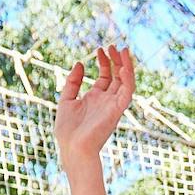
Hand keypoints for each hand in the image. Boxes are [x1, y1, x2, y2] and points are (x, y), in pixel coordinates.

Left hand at [54, 46, 134, 164]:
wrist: (72, 148)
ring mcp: (113, 105)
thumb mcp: (66, 100)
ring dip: (126, 66)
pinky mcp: (117, 110)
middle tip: (113, 46)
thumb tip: (80, 63)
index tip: (99, 49)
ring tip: (122, 50)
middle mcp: (106, 101)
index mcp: (95, 98)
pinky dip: (128, 79)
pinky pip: (127, 92)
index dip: (104, 62)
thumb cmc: (68, 130)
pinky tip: (123, 66)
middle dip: (116, 60)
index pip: (106, 77)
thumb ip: (72, 82)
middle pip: (117, 77)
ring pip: (126, 82)